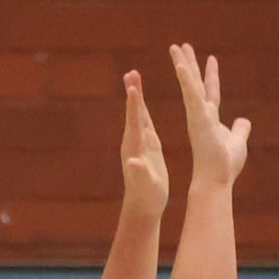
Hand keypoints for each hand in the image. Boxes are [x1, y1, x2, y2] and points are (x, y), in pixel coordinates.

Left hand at [115, 70, 168, 220]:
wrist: (143, 206)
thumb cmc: (147, 197)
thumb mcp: (146, 185)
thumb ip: (140, 173)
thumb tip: (133, 162)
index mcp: (135, 149)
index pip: (134, 123)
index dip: (134, 105)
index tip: (133, 87)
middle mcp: (134, 143)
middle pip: (133, 113)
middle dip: (133, 93)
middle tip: (131, 72)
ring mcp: (138, 143)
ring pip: (137, 115)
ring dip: (135, 96)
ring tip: (133, 78)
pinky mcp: (145, 146)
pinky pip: (143, 122)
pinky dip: (141, 108)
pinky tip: (140, 99)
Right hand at [167, 42, 248, 189]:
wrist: (216, 180)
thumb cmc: (225, 165)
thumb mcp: (238, 141)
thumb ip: (240, 129)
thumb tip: (245, 120)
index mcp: (210, 118)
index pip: (210, 91)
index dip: (210, 75)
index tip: (210, 59)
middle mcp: (202, 114)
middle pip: (195, 83)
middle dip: (189, 63)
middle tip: (180, 45)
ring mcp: (198, 115)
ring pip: (190, 85)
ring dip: (183, 65)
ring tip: (176, 47)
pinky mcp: (198, 118)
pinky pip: (191, 95)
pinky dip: (186, 80)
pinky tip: (180, 65)